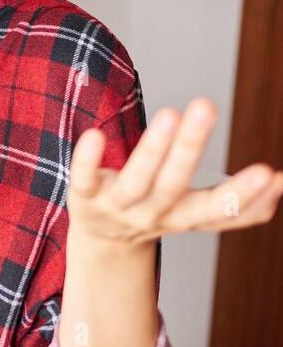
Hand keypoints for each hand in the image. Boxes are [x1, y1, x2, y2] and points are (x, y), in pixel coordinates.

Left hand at [67, 97, 282, 246]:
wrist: (101, 241)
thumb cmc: (154, 213)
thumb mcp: (196, 213)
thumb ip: (236, 204)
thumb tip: (282, 182)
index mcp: (185, 216)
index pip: (216, 209)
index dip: (242, 196)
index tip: (269, 173)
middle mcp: (152, 214)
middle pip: (173, 184)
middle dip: (190, 148)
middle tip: (206, 105)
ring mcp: (117, 207)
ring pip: (136, 180)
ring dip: (152, 148)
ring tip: (170, 112)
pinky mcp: (84, 198)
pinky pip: (84, 180)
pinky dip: (87, 160)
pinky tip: (94, 135)